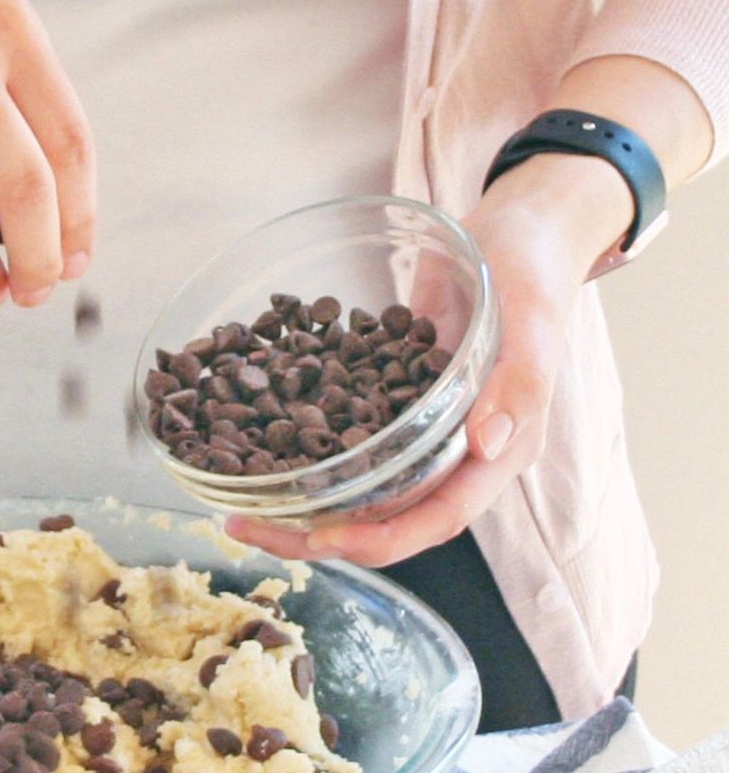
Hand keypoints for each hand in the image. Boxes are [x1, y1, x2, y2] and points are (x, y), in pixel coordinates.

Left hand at [224, 155, 630, 566]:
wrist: (516, 230)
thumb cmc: (534, 269)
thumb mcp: (533, 317)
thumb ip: (518, 384)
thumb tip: (489, 445)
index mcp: (499, 451)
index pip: (441, 518)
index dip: (383, 538)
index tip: (324, 542)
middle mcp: (457, 455)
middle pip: (390, 520)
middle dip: (320, 537)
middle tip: (250, 530)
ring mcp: (422, 435)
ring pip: (362, 492)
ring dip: (303, 508)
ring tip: (239, 512)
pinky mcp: (391, 408)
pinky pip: (347, 445)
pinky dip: (305, 456)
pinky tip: (251, 452)